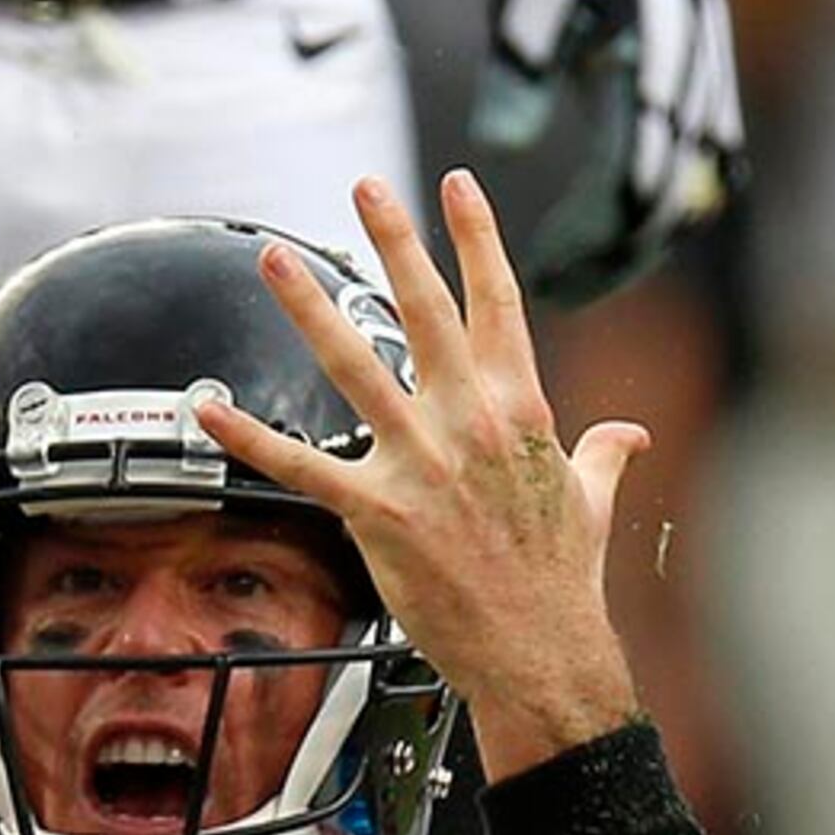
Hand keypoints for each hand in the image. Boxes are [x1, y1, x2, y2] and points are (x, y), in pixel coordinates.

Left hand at [195, 171, 647, 775]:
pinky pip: (303, 465)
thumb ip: (601, 454)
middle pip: (425, 310)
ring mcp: (422, 462)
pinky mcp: (379, 512)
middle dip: (395, 240)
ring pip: (356, 366)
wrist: (542, 650)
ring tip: (274, 259)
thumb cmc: (562, 578)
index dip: (475, 237)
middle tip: (365, 186)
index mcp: (521, 407)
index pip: (497, 301)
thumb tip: (627, 433)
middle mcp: (469, 421)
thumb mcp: (592, 499)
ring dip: (308, 308)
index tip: (455, 184)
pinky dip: (249, 438)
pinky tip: (207, 410)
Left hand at [474, 0, 744, 305]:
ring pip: (683, 206)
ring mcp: (709, 109)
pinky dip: (661, 221)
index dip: (582, 246)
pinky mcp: (715, 108)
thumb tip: (496, 149)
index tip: (538, 276)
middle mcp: (686, 108)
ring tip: (581, 282)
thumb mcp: (537, 1)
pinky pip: (700, 185)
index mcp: (643, 89)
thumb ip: (520, 74)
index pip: (620, 194)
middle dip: (605, 265)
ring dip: (634, 251)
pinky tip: (625, 242)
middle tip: (553, 295)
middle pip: (654, 215)